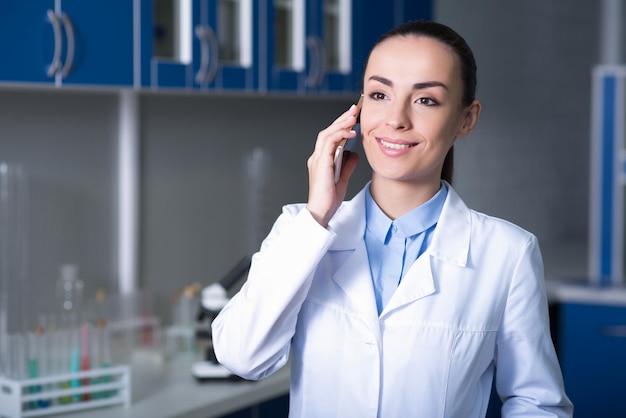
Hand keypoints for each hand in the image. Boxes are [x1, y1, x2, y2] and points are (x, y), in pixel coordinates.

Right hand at [306, 103, 359, 226]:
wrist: (321, 212)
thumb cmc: (329, 199)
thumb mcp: (343, 179)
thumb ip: (348, 165)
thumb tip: (355, 153)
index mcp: (321, 160)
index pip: (330, 137)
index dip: (341, 125)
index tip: (352, 117)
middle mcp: (317, 157)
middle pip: (327, 131)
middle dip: (341, 119)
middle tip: (354, 109)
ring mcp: (317, 159)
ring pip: (327, 134)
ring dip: (341, 123)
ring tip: (353, 116)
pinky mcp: (321, 163)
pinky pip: (329, 143)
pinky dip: (340, 135)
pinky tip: (351, 132)